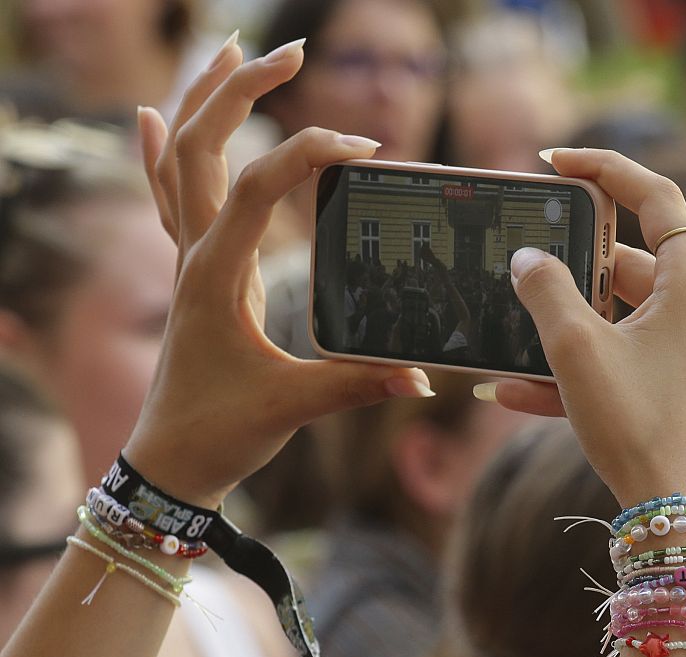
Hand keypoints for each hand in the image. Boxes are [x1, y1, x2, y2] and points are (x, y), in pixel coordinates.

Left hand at [124, 38, 431, 507]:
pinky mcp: (195, 271)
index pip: (256, 186)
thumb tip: (420, 375)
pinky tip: (152, 112)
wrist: (170, 463)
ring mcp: (188, 258)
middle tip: (291, 51)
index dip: (308, 155)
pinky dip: (159, 147)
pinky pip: (166, 193)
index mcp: (215, 277)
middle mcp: (194, 255)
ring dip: (205, 100)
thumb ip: (356, 384)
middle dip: (242, 90)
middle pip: (199, 145)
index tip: (362, 147)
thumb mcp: (292, 408)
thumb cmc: (221, 433)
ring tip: (236, 51)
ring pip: (178, 157)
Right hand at [489, 149, 685, 506]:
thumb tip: (528, 258)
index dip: (603, 170)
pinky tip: (524, 396)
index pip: (654, 197)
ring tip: (510, 359)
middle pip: (638, 269)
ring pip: (634, 324)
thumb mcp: (578, 352)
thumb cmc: (641, 429)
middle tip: (527, 281)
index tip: (558, 161)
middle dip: (576, 280)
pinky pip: (645, 362)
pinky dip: (599, 370)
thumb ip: (546, 291)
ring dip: (574, 337)